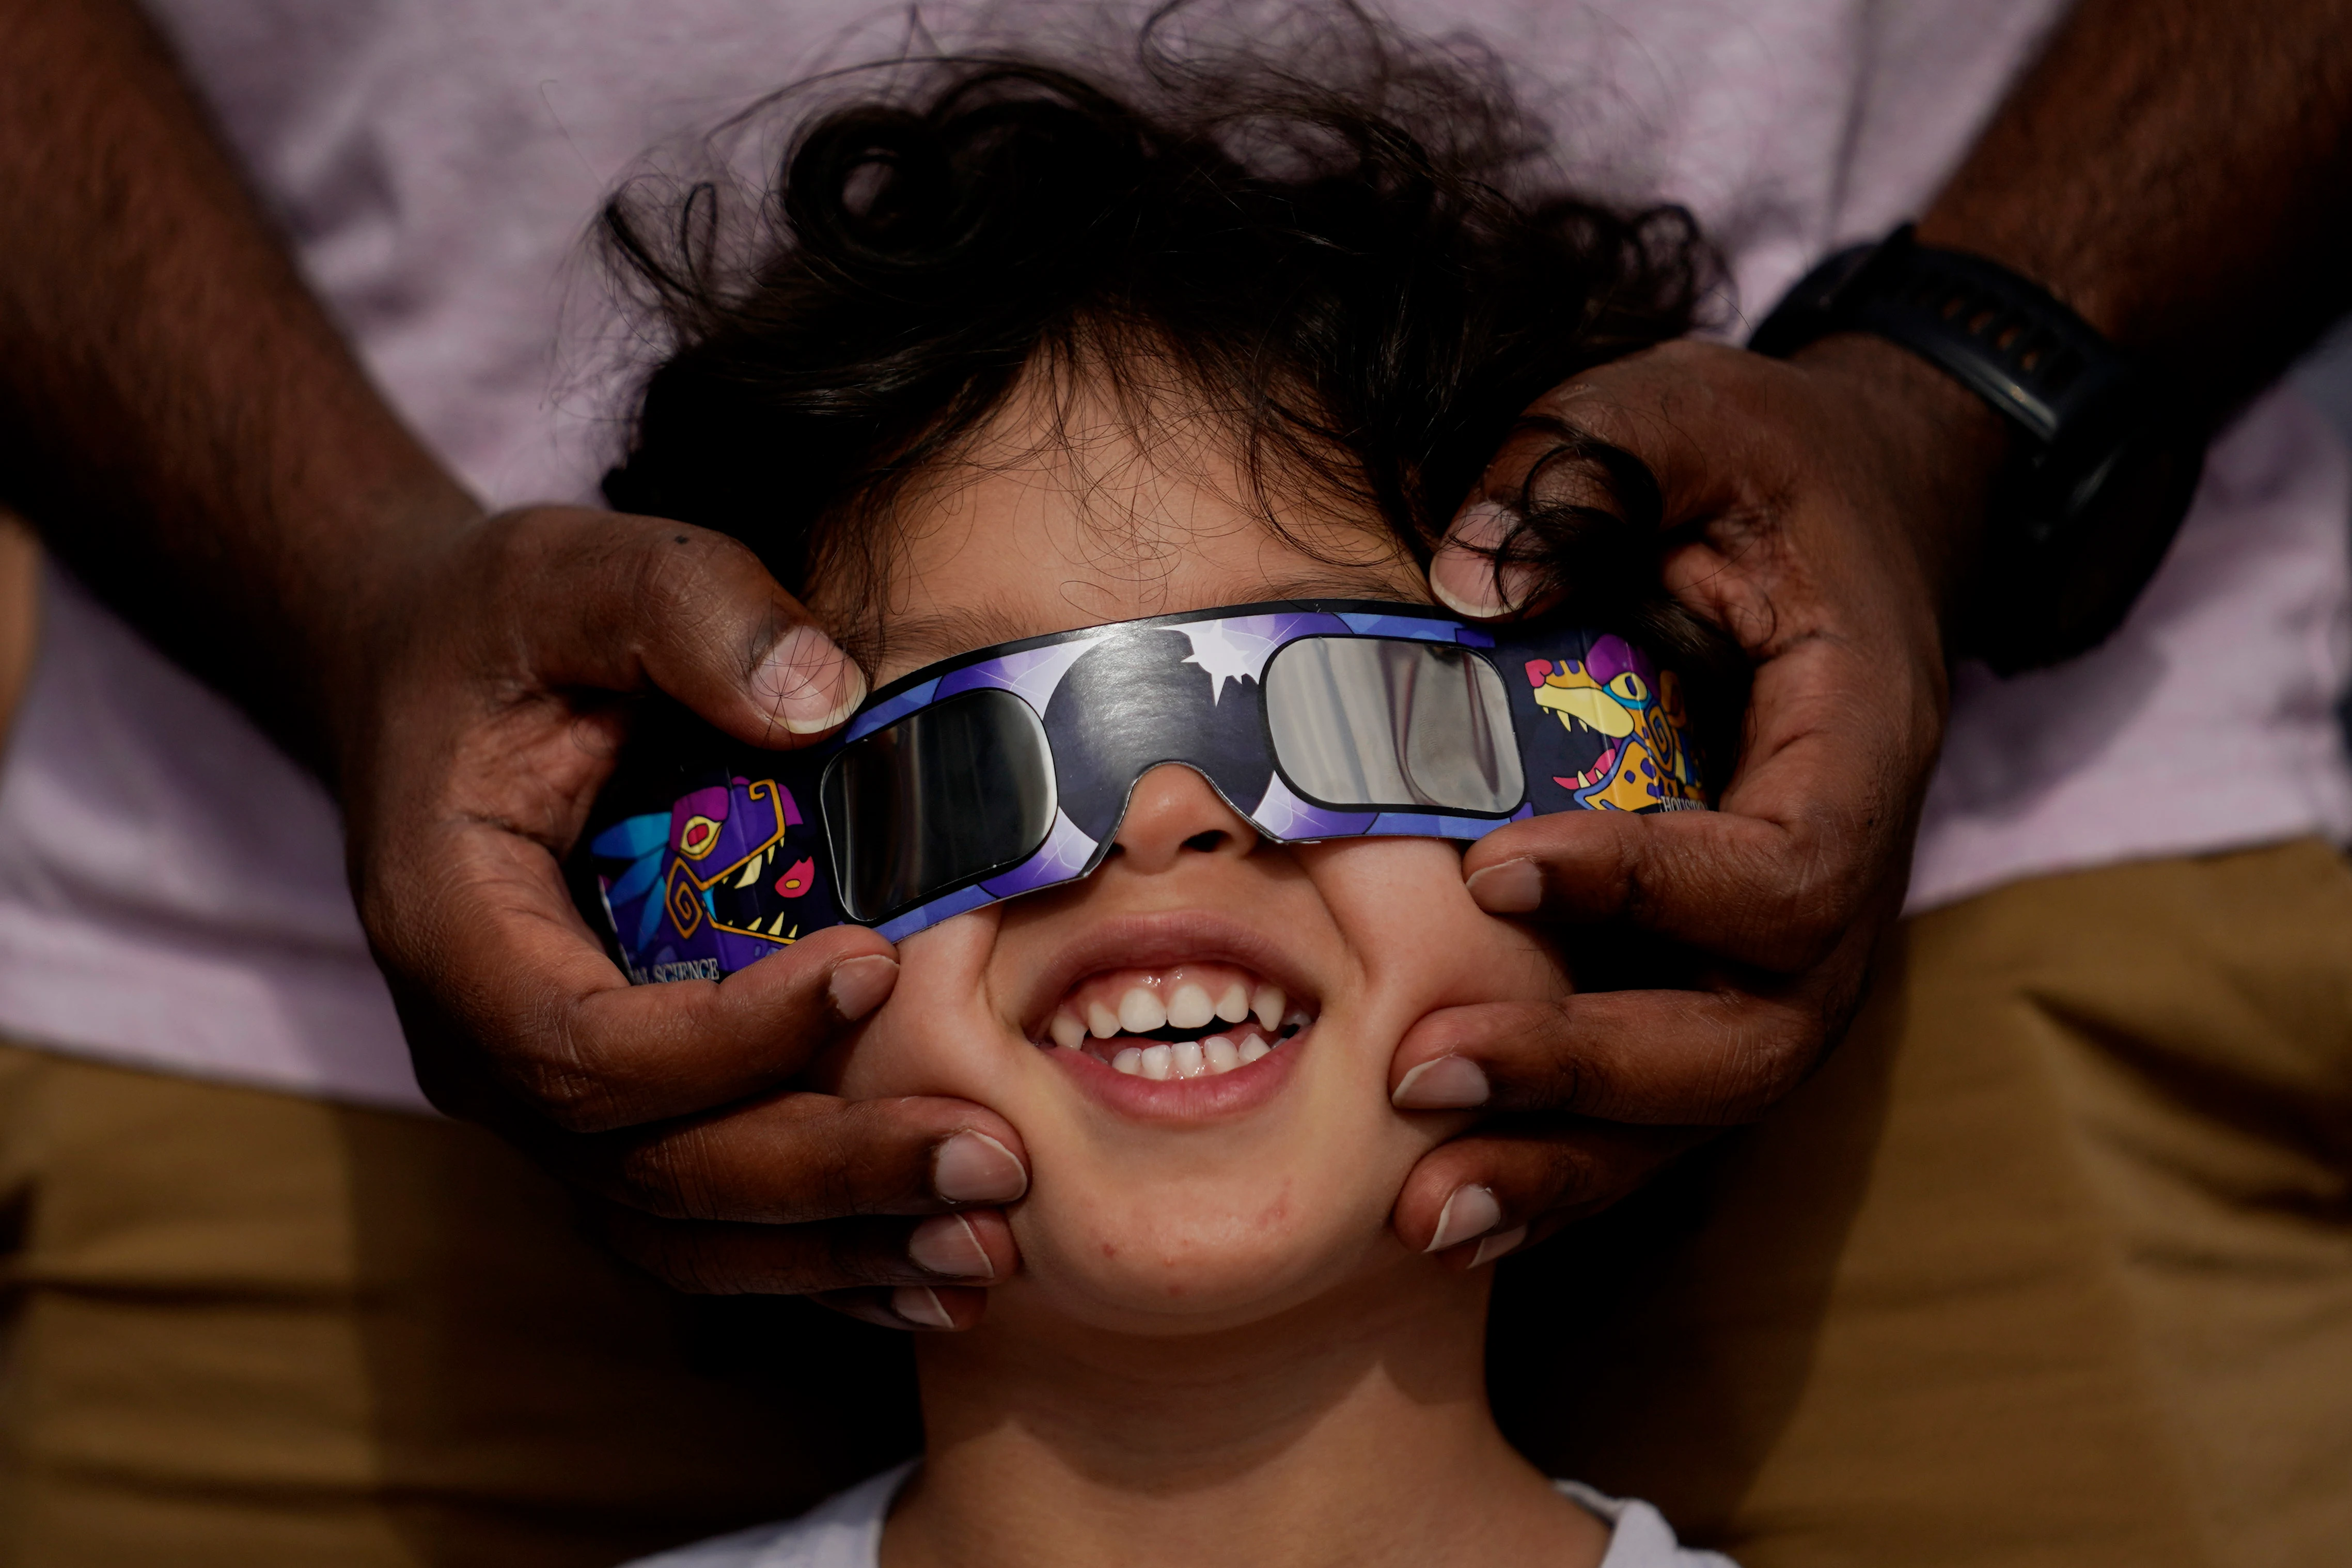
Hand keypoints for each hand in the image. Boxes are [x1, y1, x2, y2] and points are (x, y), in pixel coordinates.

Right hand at [338, 503, 1027, 1329]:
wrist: (423, 682)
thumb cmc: (500, 629)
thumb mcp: (575, 572)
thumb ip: (687, 609)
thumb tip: (825, 694)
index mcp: (455, 933)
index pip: (587, 1046)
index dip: (734, 1037)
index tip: (877, 964)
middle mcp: (485, 1053)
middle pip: (652, 1174)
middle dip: (827, 1177)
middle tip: (994, 1162)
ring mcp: (543, 1104)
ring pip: (680, 1232)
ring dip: (839, 1253)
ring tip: (989, 1246)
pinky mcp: (609, 1117)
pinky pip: (703, 1228)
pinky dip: (817, 1262)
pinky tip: (933, 1273)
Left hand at [1388, 334, 2008, 1260]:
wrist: (1856, 511)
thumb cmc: (1763, 463)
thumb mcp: (1682, 409)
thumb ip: (1581, 466)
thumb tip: (1462, 583)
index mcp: (1859, 740)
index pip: (1791, 867)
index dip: (1655, 889)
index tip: (1499, 866)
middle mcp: (1845, 871)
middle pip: (1758, 1034)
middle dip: (1591, 1071)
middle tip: (1417, 1069)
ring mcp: (1794, 943)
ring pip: (1714, 1104)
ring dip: (1571, 1163)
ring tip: (1420, 1210)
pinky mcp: (1727, 969)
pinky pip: (1670, 1100)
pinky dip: (1573, 1161)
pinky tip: (1460, 1207)